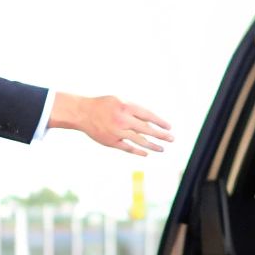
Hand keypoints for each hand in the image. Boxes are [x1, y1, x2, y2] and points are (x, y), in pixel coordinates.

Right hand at [53, 93, 174, 155]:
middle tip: (172, 139)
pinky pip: (128, 148)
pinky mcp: (111, 141)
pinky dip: (138, 151)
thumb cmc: (103, 105)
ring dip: (153, 146)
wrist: (82, 112)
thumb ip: (134, 111)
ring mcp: (117, 131)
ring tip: (162, 149)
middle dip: (161, 135)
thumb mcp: (119, 101)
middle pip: (147, 130)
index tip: (169, 127)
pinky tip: (146, 153)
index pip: (148, 115)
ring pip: (139, 141)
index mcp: (126, 106)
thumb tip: (151, 124)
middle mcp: (123, 119)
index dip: (160, 122)